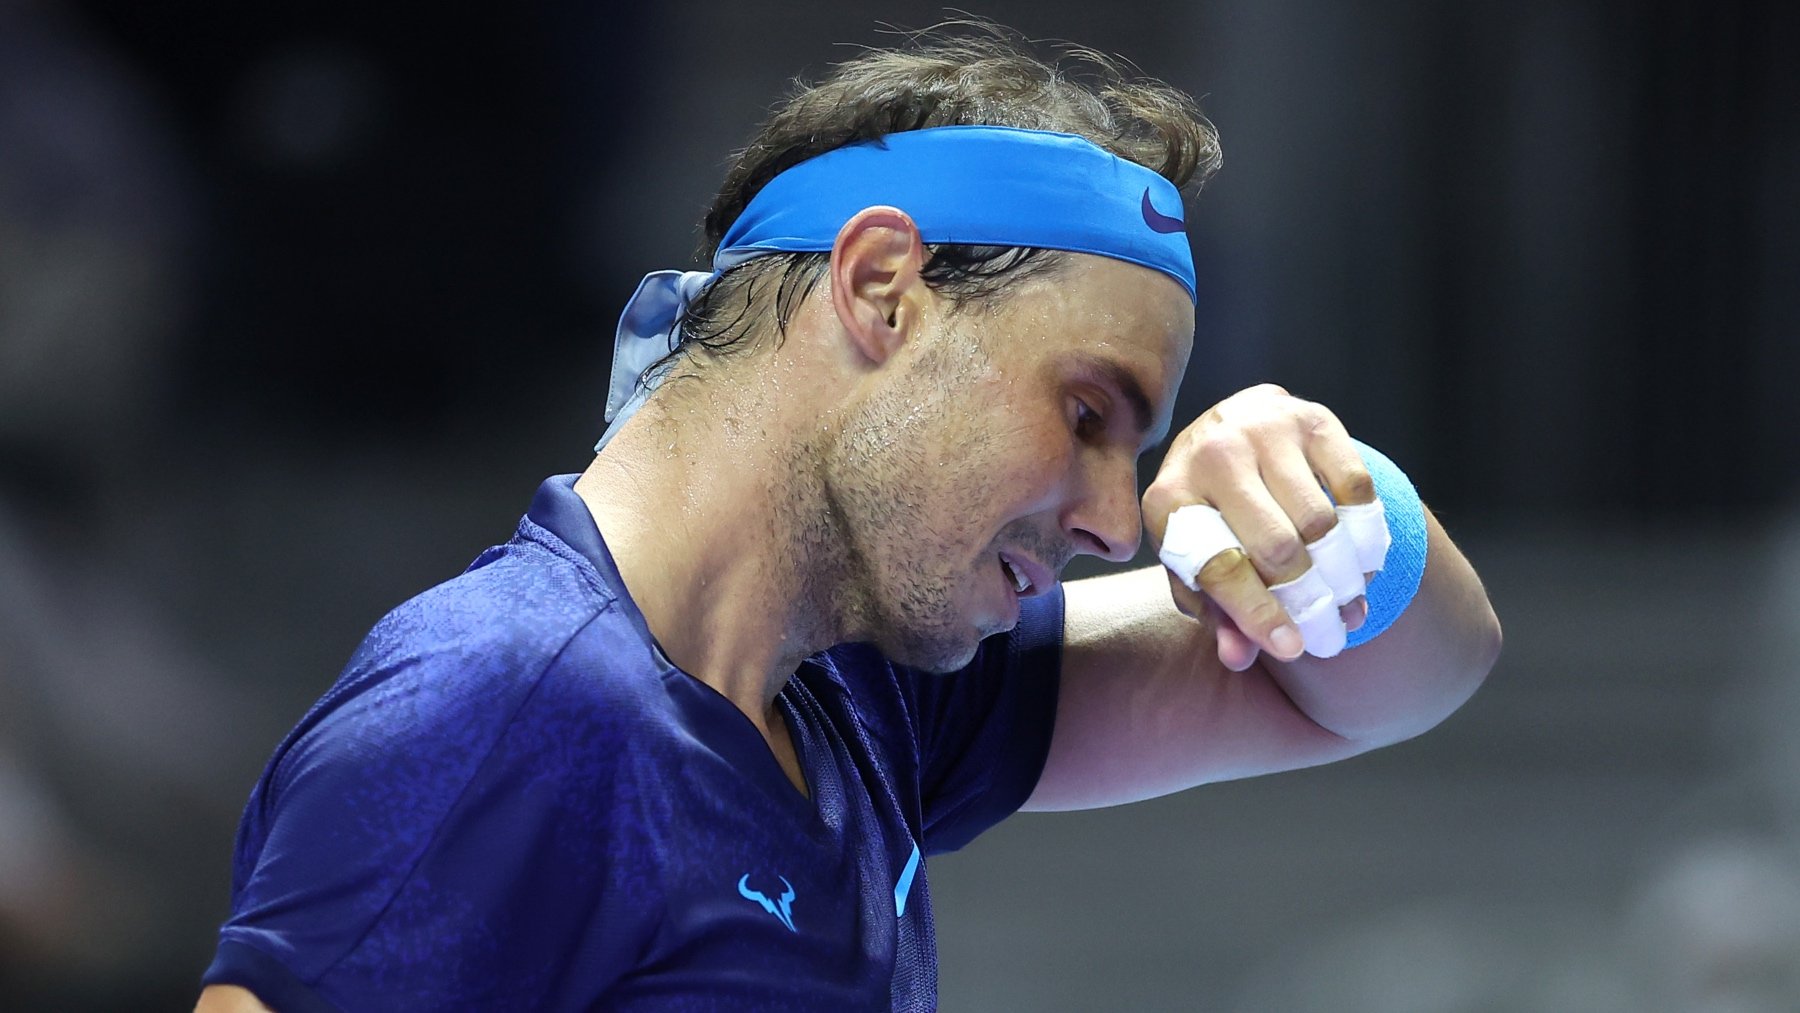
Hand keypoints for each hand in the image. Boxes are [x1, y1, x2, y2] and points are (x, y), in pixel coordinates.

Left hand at [1143, 384, 1375, 671]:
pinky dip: (1367, 534)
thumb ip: (1215, 612)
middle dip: (1311, 602)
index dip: (1259, 615)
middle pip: (1277, 547)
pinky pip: (1355, 488)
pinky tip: (1364, 562)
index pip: (1220, 567)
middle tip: (1332, 635)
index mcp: (1169, 499)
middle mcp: (1212, 456)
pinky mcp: (1313, 419)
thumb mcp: (1195, 563)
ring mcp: (1264, 430)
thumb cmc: (1209, 516)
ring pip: (1321, 522)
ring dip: (1345, 574)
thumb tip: (1239, 657)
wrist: (1228, 432)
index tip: (1293, 650)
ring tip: (1351, 604)